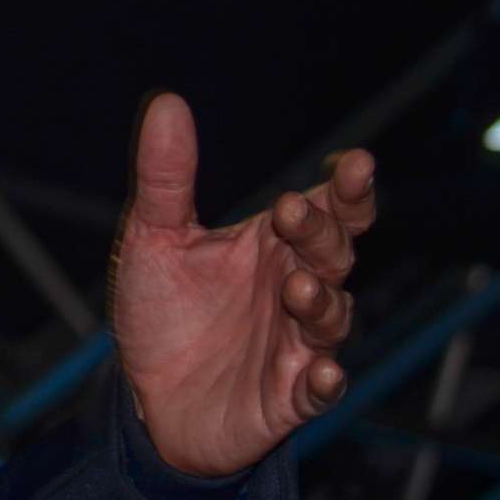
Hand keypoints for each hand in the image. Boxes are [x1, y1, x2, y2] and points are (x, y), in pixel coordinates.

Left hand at [109, 93, 376, 476]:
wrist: (145, 396)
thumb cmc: (161, 310)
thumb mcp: (153, 236)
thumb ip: (166, 176)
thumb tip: (167, 102)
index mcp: (270, 244)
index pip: (326, 209)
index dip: (345, 188)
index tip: (354, 162)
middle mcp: (293, 288)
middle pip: (333, 254)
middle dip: (322, 233)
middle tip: (293, 213)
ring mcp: (295, 345)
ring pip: (330, 319)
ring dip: (320, 301)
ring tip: (296, 283)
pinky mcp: (287, 397)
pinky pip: (318, 391)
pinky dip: (326, 382)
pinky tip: (324, 373)